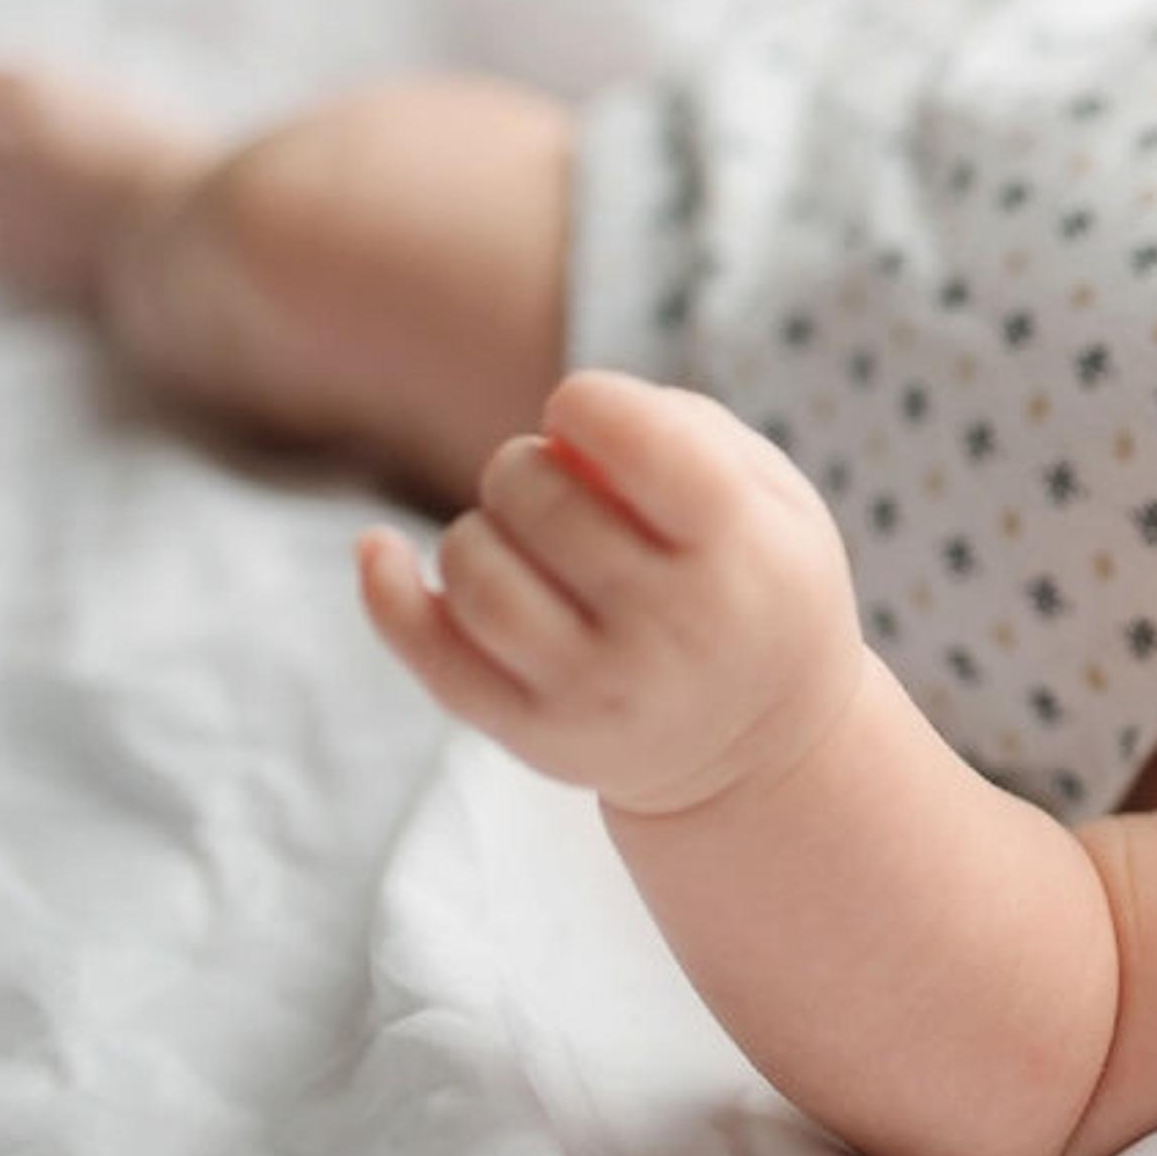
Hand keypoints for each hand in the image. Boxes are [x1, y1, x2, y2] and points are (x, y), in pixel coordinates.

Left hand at [357, 370, 868, 818]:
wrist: (767, 750)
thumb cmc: (758, 585)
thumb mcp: (776, 498)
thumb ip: (683, 432)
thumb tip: (557, 429)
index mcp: (740, 550)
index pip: (635, 438)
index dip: (587, 405)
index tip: (588, 417)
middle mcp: (672, 627)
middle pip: (537, 495)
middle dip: (525, 466)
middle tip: (556, 486)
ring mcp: (597, 690)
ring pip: (475, 569)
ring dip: (479, 529)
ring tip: (522, 542)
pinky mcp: (536, 737)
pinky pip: (431, 653)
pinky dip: (387, 591)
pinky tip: (380, 549)